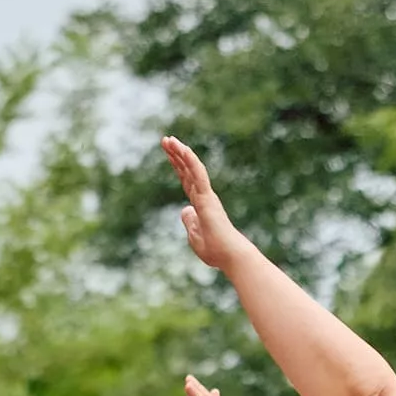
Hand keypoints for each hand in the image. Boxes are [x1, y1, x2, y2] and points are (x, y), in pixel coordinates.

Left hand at [161, 136, 245, 273]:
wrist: (229, 256)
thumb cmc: (216, 250)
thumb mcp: (195, 236)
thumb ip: (189, 221)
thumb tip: (184, 209)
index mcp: (199, 204)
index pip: (186, 180)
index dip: (177, 165)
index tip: (169, 152)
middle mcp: (203, 196)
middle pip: (187, 170)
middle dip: (176, 154)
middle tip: (165, 139)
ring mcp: (206, 196)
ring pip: (192, 168)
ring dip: (180, 153)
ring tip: (168, 140)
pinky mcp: (208, 199)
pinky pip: (199, 175)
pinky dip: (191, 162)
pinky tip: (183, 149)